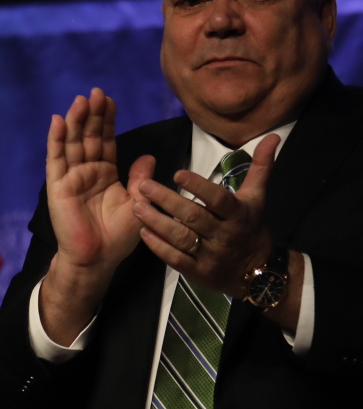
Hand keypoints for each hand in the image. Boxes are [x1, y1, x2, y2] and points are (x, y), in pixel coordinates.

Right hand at [38, 89, 149, 343]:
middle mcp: (86, 171)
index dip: (107, 120)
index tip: (110, 100)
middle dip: (92, 115)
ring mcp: (71, 177)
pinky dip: (57, 139)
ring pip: (73, 143)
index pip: (106, 140)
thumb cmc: (118, 237)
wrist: (97, 259)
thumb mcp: (138, 203)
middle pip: (89, 137)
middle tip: (97, 92)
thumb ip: (140, 178)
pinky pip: (56, 159)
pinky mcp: (58, 186)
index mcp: (105, 174)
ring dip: (76, 121)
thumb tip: (149, 156)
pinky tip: (59, 121)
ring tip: (81, 101)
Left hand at [131, 133, 279, 300]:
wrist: (257, 272)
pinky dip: (159, 247)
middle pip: (194, 217)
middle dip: (167, 201)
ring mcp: (211, 256)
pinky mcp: (198, 272)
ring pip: (181, 238)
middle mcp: (225, 236)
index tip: (177, 173)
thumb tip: (272, 136)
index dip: (199, 187)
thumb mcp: (256, 198)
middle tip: (143, 186)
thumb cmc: (250, 227)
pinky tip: (143, 232)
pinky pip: (176, 260)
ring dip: (157, 223)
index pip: (219, 200)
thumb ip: (260, 167)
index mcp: (238, 215)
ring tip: (136, 207)